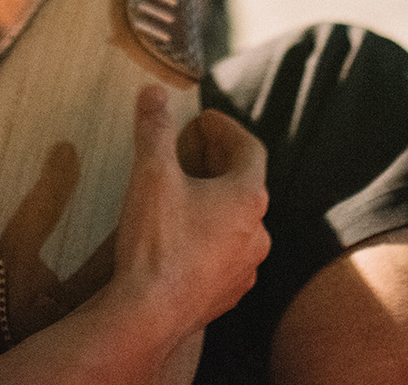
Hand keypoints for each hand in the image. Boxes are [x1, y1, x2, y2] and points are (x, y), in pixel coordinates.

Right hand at [106, 85, 269, 351]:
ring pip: (236, 222)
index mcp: (248, 197)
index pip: (250, 148)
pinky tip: (182, 236)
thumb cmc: (156, 243)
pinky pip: (225, 254)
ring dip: (214, 201)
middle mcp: (258, 232)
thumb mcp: (151, 173)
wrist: (149, 315)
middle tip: (189, 148)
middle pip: (245, 184)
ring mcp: (246, 267)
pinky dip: (209, 235)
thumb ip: (154, 128)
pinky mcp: (228, 293)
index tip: (202, 120)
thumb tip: (155, 92)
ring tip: (183, 191)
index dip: (226, 128)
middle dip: (217, 161)